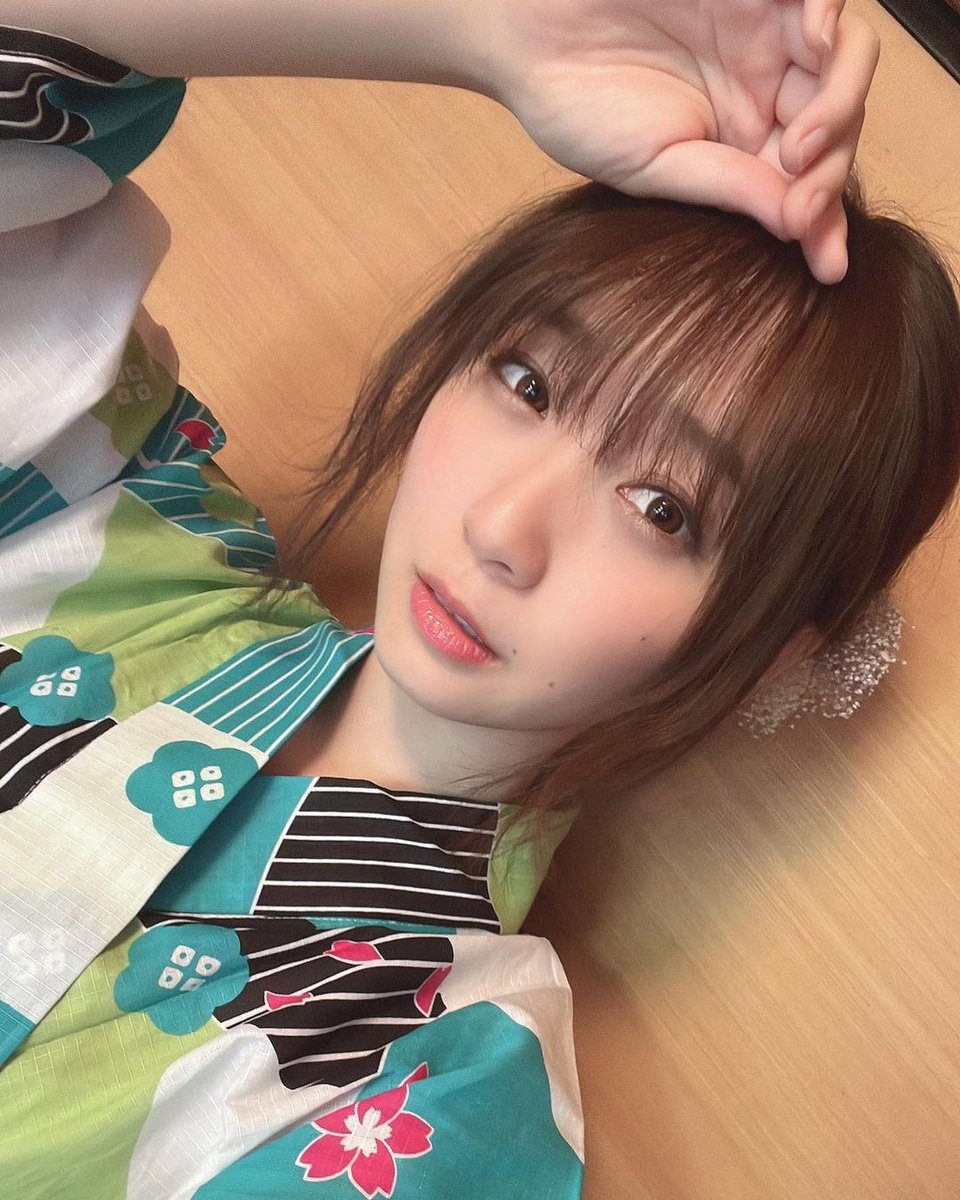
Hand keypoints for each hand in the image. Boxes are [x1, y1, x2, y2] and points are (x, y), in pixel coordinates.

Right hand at [483, 0, 879, 283]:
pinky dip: (831, 22)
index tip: (829, 267)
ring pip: (845, 65)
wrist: (529, 35)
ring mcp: (766, 35)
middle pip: (838, 129)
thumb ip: (726, 186)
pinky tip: (816, 44)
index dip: (826, 224)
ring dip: (842, 106)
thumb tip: (797, 227)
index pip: (804, 186)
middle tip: (802, 206)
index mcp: (739, 144)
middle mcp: (762, 90)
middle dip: (830, 174)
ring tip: (804, 145)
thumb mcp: (652, 167)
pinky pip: (822, 1)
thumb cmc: (578, 105)